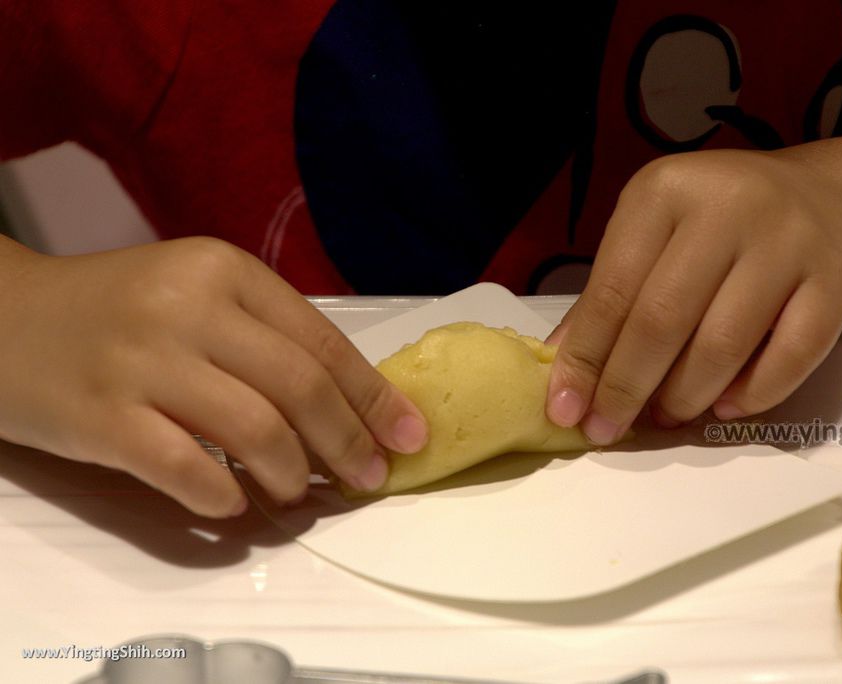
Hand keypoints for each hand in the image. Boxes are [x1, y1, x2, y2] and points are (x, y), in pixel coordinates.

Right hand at [0, 237, 427, 516]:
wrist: (1, 318)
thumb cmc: (115, 311)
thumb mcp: (195, 296)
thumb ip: (264, 338)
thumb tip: (352, 408)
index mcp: (223, 271)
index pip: (322, 341)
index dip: (374, 396)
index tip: (409, 436)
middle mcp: (187, 308)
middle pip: (301, 387)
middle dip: (349, 442)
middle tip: (369, 479)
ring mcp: (141, 362)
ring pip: (255, 430)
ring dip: (292, 475)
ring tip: (298, 495)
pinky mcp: (100, 417)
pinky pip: (185, 470)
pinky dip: (223, 496)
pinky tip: (233, 504)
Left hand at [546, 147, 841, 441]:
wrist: (829, 198)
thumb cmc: (718, 227)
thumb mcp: (655, 238)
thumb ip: (608, 298)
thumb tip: (562, 373)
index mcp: (665, 190)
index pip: (613, 289)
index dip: (585, 358)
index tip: (564, 410)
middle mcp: (728, 205)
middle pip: (663, 319)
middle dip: (627, 387)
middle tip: (608, 429)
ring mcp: (790, 239)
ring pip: (724, 343)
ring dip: (685, 396)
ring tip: (667, 417)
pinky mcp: (838, 277)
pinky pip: (792, 356)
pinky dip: (753, 395)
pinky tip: (725, 409)